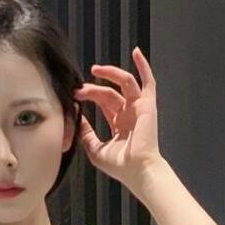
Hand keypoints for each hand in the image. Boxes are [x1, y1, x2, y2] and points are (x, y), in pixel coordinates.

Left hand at [73, 46, 162, 189]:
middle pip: (110, 92)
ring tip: (95, 70)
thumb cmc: (120, 166)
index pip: (104, 102)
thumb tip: (76, 118)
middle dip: (93, 89)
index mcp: (119, 123)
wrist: (137, 171)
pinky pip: (148, 82)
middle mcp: (129, 113)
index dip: (90, 96)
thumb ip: (85, 134)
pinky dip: (143, 66)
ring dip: (110, 74)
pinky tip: (136, 52)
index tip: (76, 95)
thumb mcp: (95, 150)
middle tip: (79, 89)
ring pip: (124, 83)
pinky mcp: (148, 105)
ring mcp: (139, 108)